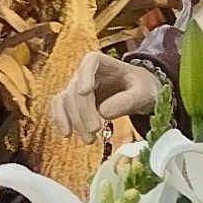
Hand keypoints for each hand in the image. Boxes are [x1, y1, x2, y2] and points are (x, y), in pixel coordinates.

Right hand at [47, 54, 162, 140]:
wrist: (138, 94)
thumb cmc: (141, 88)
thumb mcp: (142, 93)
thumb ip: (127, 100)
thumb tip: (102, 113)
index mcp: (103, 62)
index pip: (90, 62)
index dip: (85, 75)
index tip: (85, 92)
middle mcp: (85, 72)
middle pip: (76, 88)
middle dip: (83, 111)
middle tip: (95, 130)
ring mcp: (76, 87)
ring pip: (66, 101)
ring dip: (74, 121)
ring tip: (89, 140)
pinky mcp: (73, 102)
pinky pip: (60, 108)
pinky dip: (60, 120)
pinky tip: (67, 135)